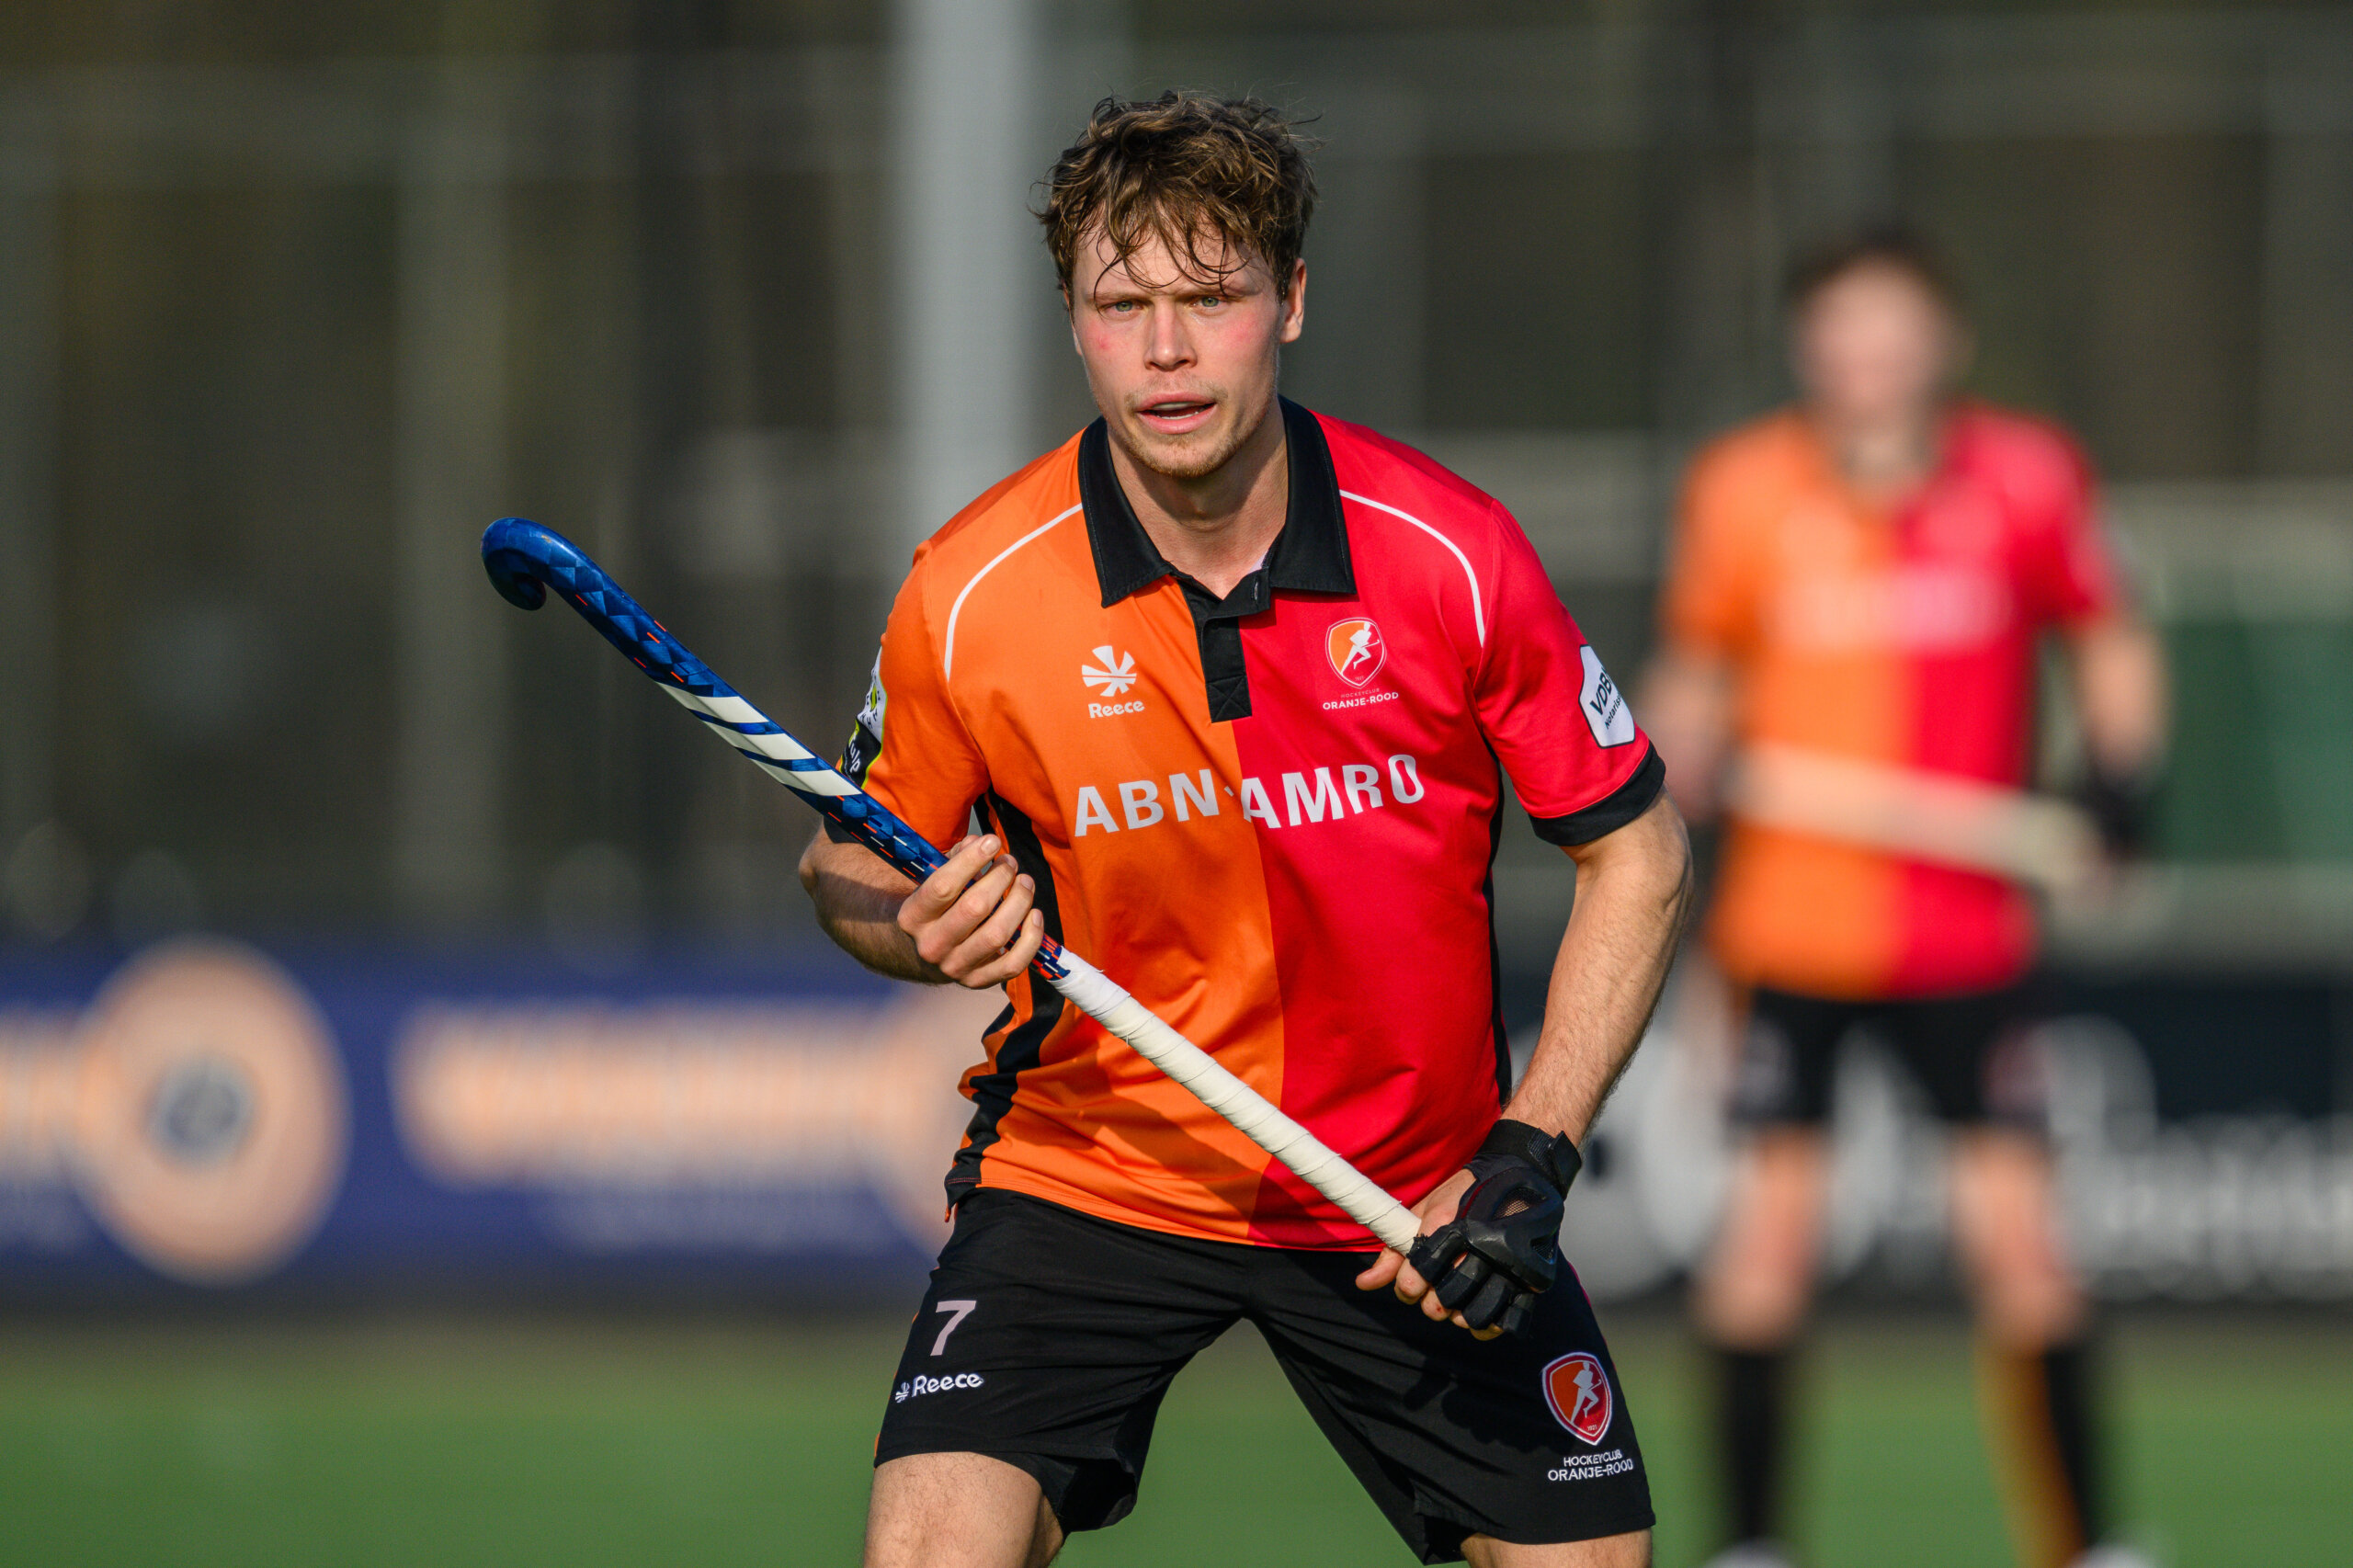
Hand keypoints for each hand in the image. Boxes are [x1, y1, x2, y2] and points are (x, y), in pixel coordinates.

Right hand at [897, 834, 1045, 988]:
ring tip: (1025, 882)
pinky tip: (1035, 915)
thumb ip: (955, 859)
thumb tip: (980, 842)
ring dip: (1019, 902)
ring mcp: (955, 967)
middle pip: (975, 908)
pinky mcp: (978, 981)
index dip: (972, 859)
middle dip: (1000, 878)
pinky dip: (1031, 939)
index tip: (992, 841)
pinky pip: (1013, 964)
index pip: (943, 886)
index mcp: (913, 917)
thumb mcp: (933, 881)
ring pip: (997, 934)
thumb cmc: (936, 907)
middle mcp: (931, 945)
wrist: (924, 953)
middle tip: (1010, 862)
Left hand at [1355, 1120, 1580, 1338]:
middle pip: (1439, 1303)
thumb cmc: (1464, 1194)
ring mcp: (1508, 1263)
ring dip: (1457, 1315)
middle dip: (1430, 1302)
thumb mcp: (1424, 1211)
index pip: (1416, 1278)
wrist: (1522, 1173)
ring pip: (1469, 1317)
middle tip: (1436, 1288)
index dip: (1408, 1286)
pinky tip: (1480, 1312)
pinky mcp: (1532, 1277)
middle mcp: (1479, 1246)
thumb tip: (1362, 1284)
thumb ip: (1394, 1250)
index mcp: (1448, 1225)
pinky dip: (1489, 1325)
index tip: (1413, 1280)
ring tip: (1458, 1300)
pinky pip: (1505, 1320)